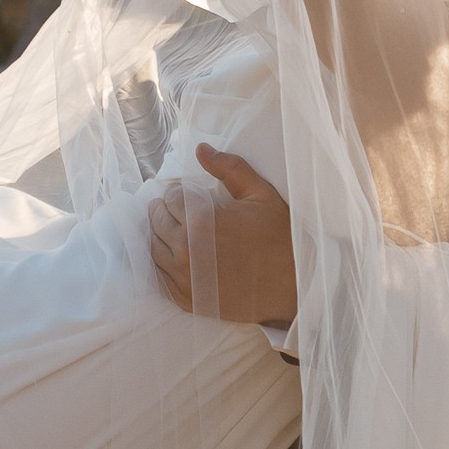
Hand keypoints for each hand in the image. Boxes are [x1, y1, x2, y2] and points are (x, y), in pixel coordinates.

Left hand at [148, 148, 297, 326]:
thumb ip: (229, 168)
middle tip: (168, 206)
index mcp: (201, 222)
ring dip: (160, 235)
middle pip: (159, 223)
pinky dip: (163, 263)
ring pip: (155, 250)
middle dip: (162, 210)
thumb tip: (200, 148)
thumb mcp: (260, 194)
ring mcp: (184, 279)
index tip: (180, 192)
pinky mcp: (187, 300)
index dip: (175, 192)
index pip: (172, 199)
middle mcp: (186, 251)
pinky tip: (173, 254)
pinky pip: (162, 277)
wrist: (293, 286)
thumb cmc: (279, 237)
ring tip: (169, 228)